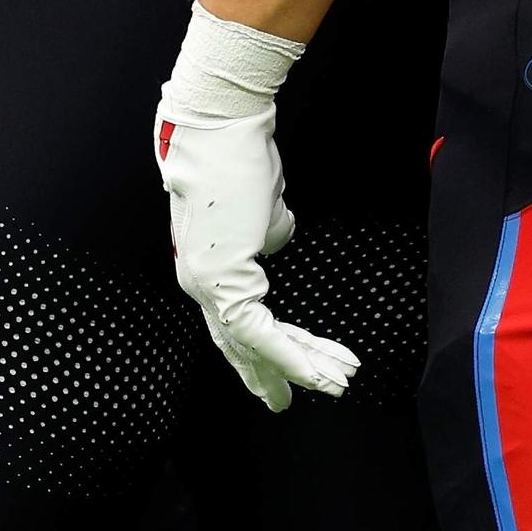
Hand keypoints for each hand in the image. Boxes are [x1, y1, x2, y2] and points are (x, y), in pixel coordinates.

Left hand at [155, 7, 357, 409]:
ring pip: (254, 344)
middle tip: (288, 404)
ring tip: (335, 384)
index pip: (234, 322)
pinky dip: (293, 354)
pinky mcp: (224, 278)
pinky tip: (319, 371)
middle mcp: (197, 281)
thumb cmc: (239, 155)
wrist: (222, 126)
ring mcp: (206, 283)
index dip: (260, 351)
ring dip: (299, 367)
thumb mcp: (265, 206)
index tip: (287, 372)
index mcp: (204, 265)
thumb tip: (276, 242)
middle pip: (238, 344)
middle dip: (271, 376)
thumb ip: (269, 234)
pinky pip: (260, 331)